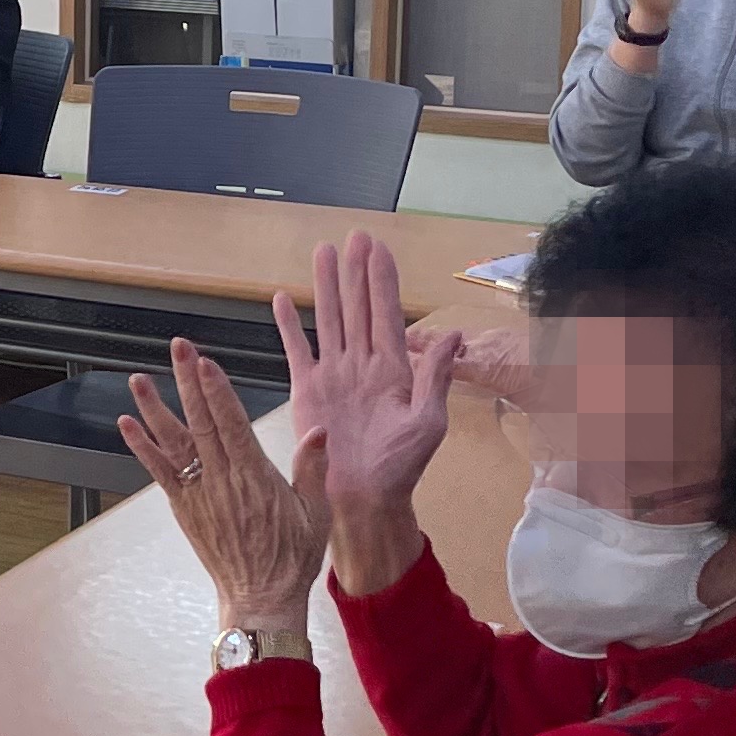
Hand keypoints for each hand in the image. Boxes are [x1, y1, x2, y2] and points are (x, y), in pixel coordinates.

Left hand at [119, 340, 334, 634]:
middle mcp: (222, 481)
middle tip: (178, 348)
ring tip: (139, 379)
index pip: (232, 425)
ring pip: (174, 443)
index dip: (217, 392)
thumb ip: (313, 470)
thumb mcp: (316, 513)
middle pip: (201, 422)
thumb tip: (319, 430)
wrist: (261, 599)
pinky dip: (143, 448)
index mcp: (256, 478)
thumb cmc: (292, 558)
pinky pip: (160, 473)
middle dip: (188, 382)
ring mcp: (199, 494)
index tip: (205, 363)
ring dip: (155, 409)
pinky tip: (128, 424)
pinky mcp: (185, 508)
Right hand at [278, 233, 458, 593]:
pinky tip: (283, 299)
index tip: (379, 248)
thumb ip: (434, 377)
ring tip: (323, 253)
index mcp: (392, 369)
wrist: (363, 499)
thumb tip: (453, 336)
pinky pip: (297, 350)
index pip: (386, 313)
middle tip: (354, 236)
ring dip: (325, 286)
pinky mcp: (307, 390)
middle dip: (356, 271)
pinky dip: (288, 325)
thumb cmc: (399, 468)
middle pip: (357, 307)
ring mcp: (334, 375)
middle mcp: (362, 365)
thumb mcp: (428, 422)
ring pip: (329, 319)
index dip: (382, 280)